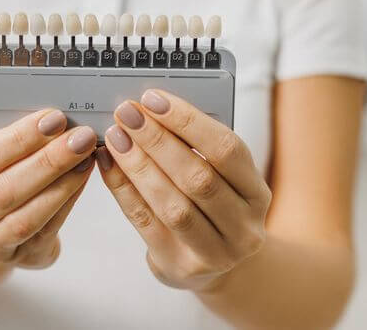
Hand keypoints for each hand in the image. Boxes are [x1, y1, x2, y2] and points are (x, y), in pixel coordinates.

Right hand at [0, 110, 96, 268]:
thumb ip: (15, 141)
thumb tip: (54, 117)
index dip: (17, 139)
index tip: (53, 118)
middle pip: (5, 191)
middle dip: (48, 161)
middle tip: (80, 137)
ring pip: (27, 216)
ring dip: (62, 183)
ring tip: (86, 156)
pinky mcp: (24, 258)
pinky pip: (48, 229)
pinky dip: (69, 200)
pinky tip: (83, 177)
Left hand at [96, 90, 271, 291]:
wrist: (219, 268)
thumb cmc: (213, 207)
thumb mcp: (222, 179)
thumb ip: (197, 148)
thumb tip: (150, 108)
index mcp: (257, 193)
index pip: (227, 149)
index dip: (188, 121)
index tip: (153, 98)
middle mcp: (243, 226)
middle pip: (198, 177)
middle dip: (157, 140)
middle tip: (127, 113)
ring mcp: (214, 252)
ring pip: (172, 203)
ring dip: (138, 165)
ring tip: (116, 137)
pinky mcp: (180, 266)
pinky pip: (146, 222)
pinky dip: (123, 189)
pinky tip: (108, 165)